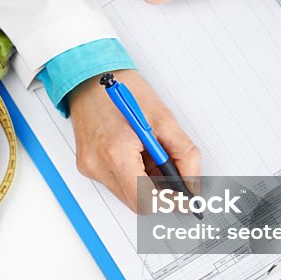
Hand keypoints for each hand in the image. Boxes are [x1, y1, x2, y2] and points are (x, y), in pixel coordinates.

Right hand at [68, 69, 200, 211]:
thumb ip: (184, 156)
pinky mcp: (87, 165)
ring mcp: (90, 167)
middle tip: (175, 173)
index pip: (146, 200)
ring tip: (153, 156)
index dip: (170, 203)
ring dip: (147, 184)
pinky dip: (133, 175)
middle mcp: (98, 165)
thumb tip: (193, 184)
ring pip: (128, 194)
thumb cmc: (124, 90)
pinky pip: (117, 183)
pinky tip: (138, 155)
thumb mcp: (164, 119)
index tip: (187, 201)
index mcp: (117, 153)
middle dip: (161, 192)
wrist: (90, 77)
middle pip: (137, 202)